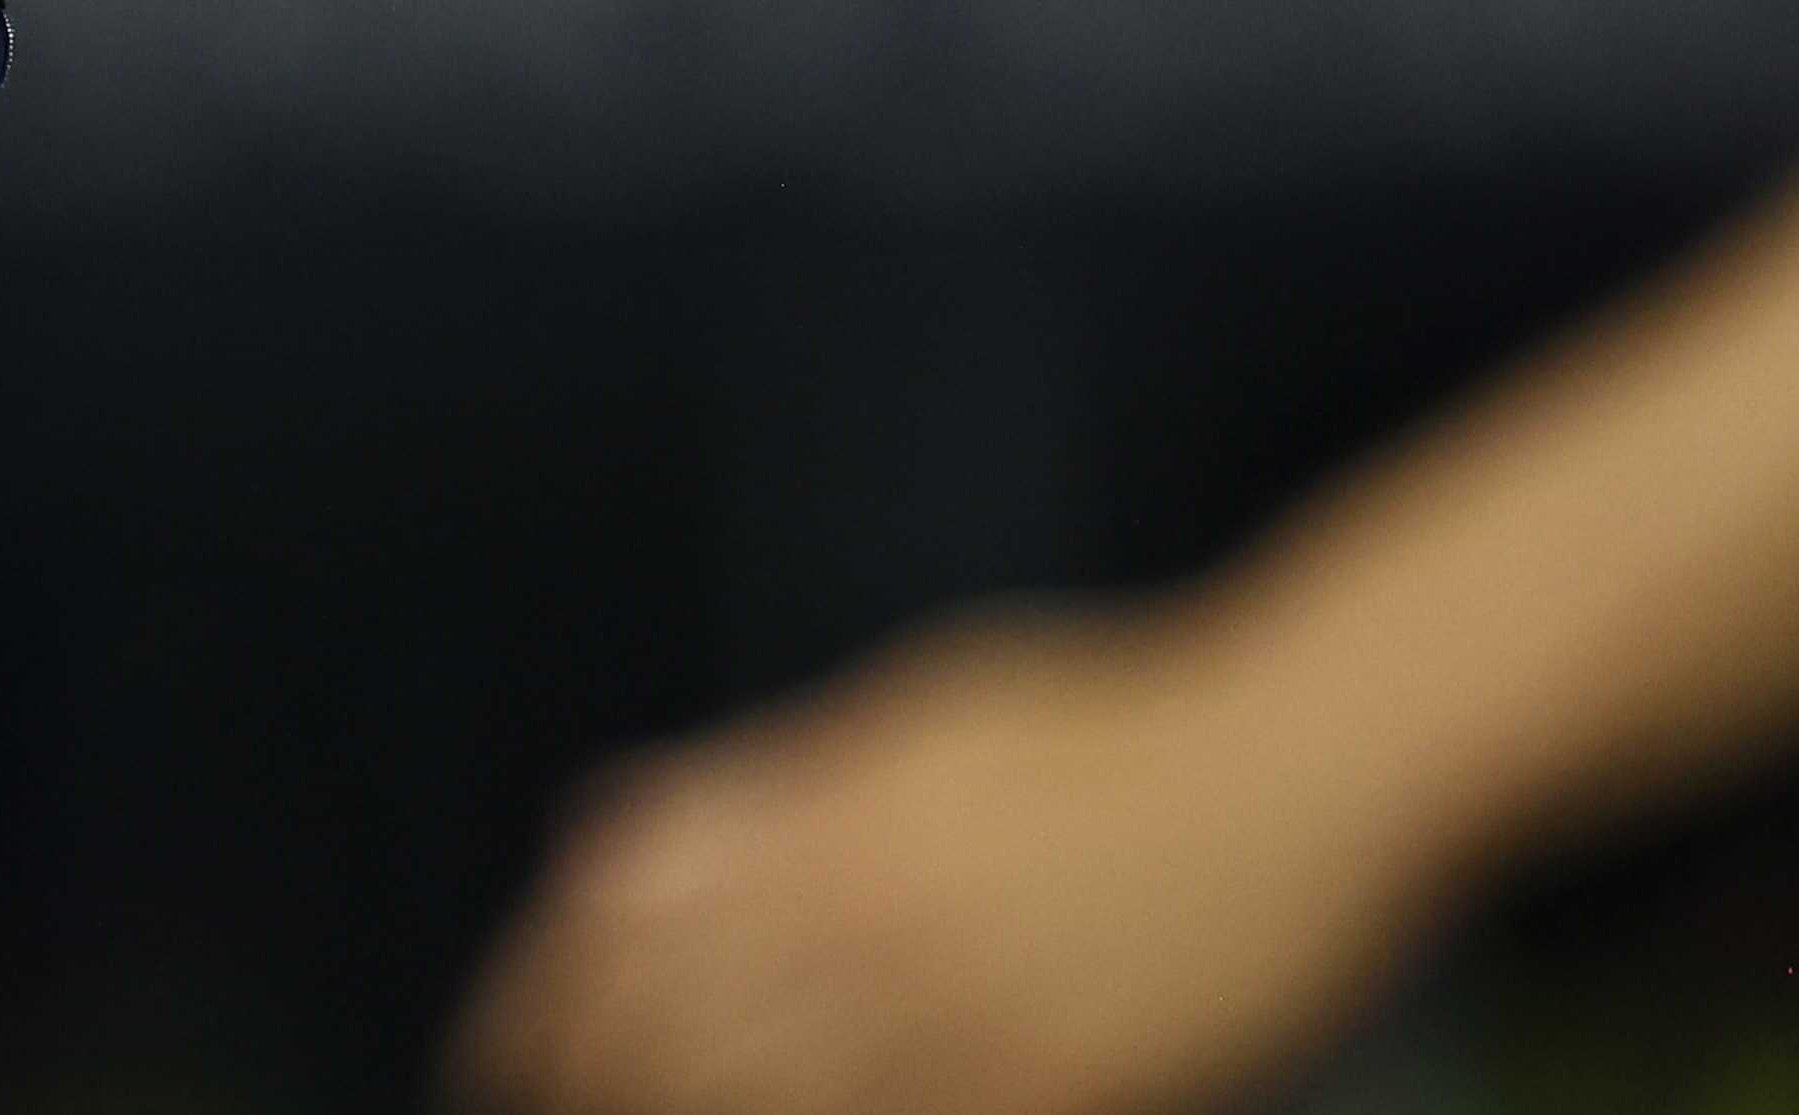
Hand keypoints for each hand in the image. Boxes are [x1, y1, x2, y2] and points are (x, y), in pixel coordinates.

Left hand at [445, 608, 1439, 1114]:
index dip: (536, 1001)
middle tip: (553, 1110)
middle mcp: (864, 915)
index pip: (612, 925)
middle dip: (591, 1089)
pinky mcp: (1057, 1092)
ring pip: (760, 1105)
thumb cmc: (1104, 726)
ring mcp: (960, 1013)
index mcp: (814, 814)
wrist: (1299, 766)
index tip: (499, 1053)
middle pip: (663, 1035)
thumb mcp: (909, 722)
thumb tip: (627, 845)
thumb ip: (773, 788)